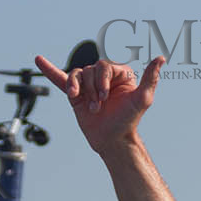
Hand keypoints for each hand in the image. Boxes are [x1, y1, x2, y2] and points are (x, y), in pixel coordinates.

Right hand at [33, 54, 164, 155]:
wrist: (112, 141)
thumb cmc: (128, 121)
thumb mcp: (142, 99)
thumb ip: (150, 79)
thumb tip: (161, 58)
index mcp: (119, 73)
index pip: (104, 66)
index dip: (102, 80)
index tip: (105, 97)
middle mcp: (103, 77)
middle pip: (90, 71)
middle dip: (93, 89)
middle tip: (98, 107)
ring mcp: (88, 85)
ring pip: (77, 76)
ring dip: (81, 92)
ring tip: (89, 108)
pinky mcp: (75, 95)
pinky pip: (61, 79)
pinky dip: (50, 70)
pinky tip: (39, 60)